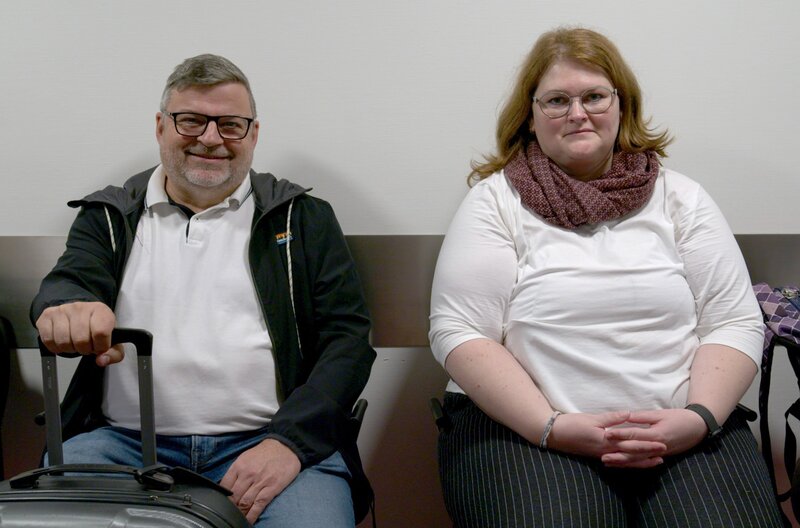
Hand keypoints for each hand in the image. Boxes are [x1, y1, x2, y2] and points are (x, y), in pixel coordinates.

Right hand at [36, 302, 122, 366]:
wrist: (80, 315)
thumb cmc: (96, 327)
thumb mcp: (112, 341)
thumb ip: (113, 354)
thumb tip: (102, 360)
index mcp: (101, 311)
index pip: (100, 332)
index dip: (100, 346)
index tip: (99, 347)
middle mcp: (81, 307)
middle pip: (80, 339)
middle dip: (84, 349)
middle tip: (86, 346)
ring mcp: (63, 310)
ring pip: (63, 341)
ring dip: (70, 349)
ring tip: (75, 344)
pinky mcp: (47, 315)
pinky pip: (48, 339)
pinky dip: (55, 347)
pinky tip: (63, 342)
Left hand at [220, 438, 301, 523]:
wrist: (285, 447)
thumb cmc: (264, 453)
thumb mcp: (245, 457)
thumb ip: (236, 472)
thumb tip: (227, 488)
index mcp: (239, 465)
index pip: (224, 486)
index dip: (221, 498)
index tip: (222, 504)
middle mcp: (248, 474)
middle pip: (234, 497)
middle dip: (231, 508)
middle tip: (229, 514)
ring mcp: (260, 482)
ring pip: (245, 503)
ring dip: (240, 513)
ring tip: (238, 519)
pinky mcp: (272, 488)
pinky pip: (259, 505)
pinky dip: (252, 515)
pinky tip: (249, 521)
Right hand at [548, 411, 666, 468]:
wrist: (554, 434)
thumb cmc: (572, 424)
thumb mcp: (592, 419)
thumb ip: (612, 418)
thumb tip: (629, 414)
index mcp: (606, 441)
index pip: (631, 444)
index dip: (647, 444)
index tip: (662, 443)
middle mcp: (606, 451)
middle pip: (631, 455)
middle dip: (648, 454)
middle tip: (664, 453)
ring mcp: (602, 455)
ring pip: (626, 461)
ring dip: (641, 462)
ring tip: (656, 461)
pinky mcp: (597, 456)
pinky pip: (618, 462)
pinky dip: (629, 463)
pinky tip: (635, 462)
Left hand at [602, 408, 706, 466]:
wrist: (699, 428)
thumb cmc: (680, 418)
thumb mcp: (661, 414)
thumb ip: (643, 416)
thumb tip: (627, 416)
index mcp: (657, 434)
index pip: (635, 435)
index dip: (620, 434)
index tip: (606, 433)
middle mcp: (657, 447)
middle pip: (634, 452)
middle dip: (618, 453)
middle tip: (601, 455)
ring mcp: (659, 454)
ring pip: (638, 460)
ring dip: (623, 462)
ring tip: (607, 463)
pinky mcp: (660, 456)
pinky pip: (644, 462)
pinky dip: (632, 464)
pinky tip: (621, 465)